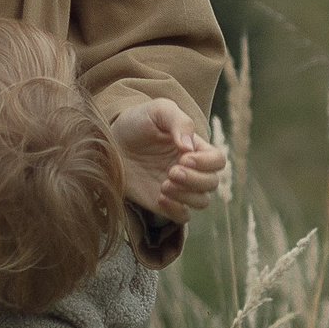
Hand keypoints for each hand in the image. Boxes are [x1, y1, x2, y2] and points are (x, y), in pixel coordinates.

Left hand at [107, 98, 226, 221]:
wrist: (110, 141)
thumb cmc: (137, 122)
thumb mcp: (158, 110)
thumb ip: (179, 121)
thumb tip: (189, 148)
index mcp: (195, 148)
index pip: (218, 160)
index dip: (207, 162)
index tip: (184, 157)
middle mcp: (192, 169)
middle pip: (212, 183)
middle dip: (195, 179)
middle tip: (171, 172)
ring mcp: (179, 188)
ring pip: (202, 202)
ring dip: (187, 195)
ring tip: (164, 184)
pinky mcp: (164, 202)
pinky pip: (183, 216)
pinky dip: (176, 210)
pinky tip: (160, 197)